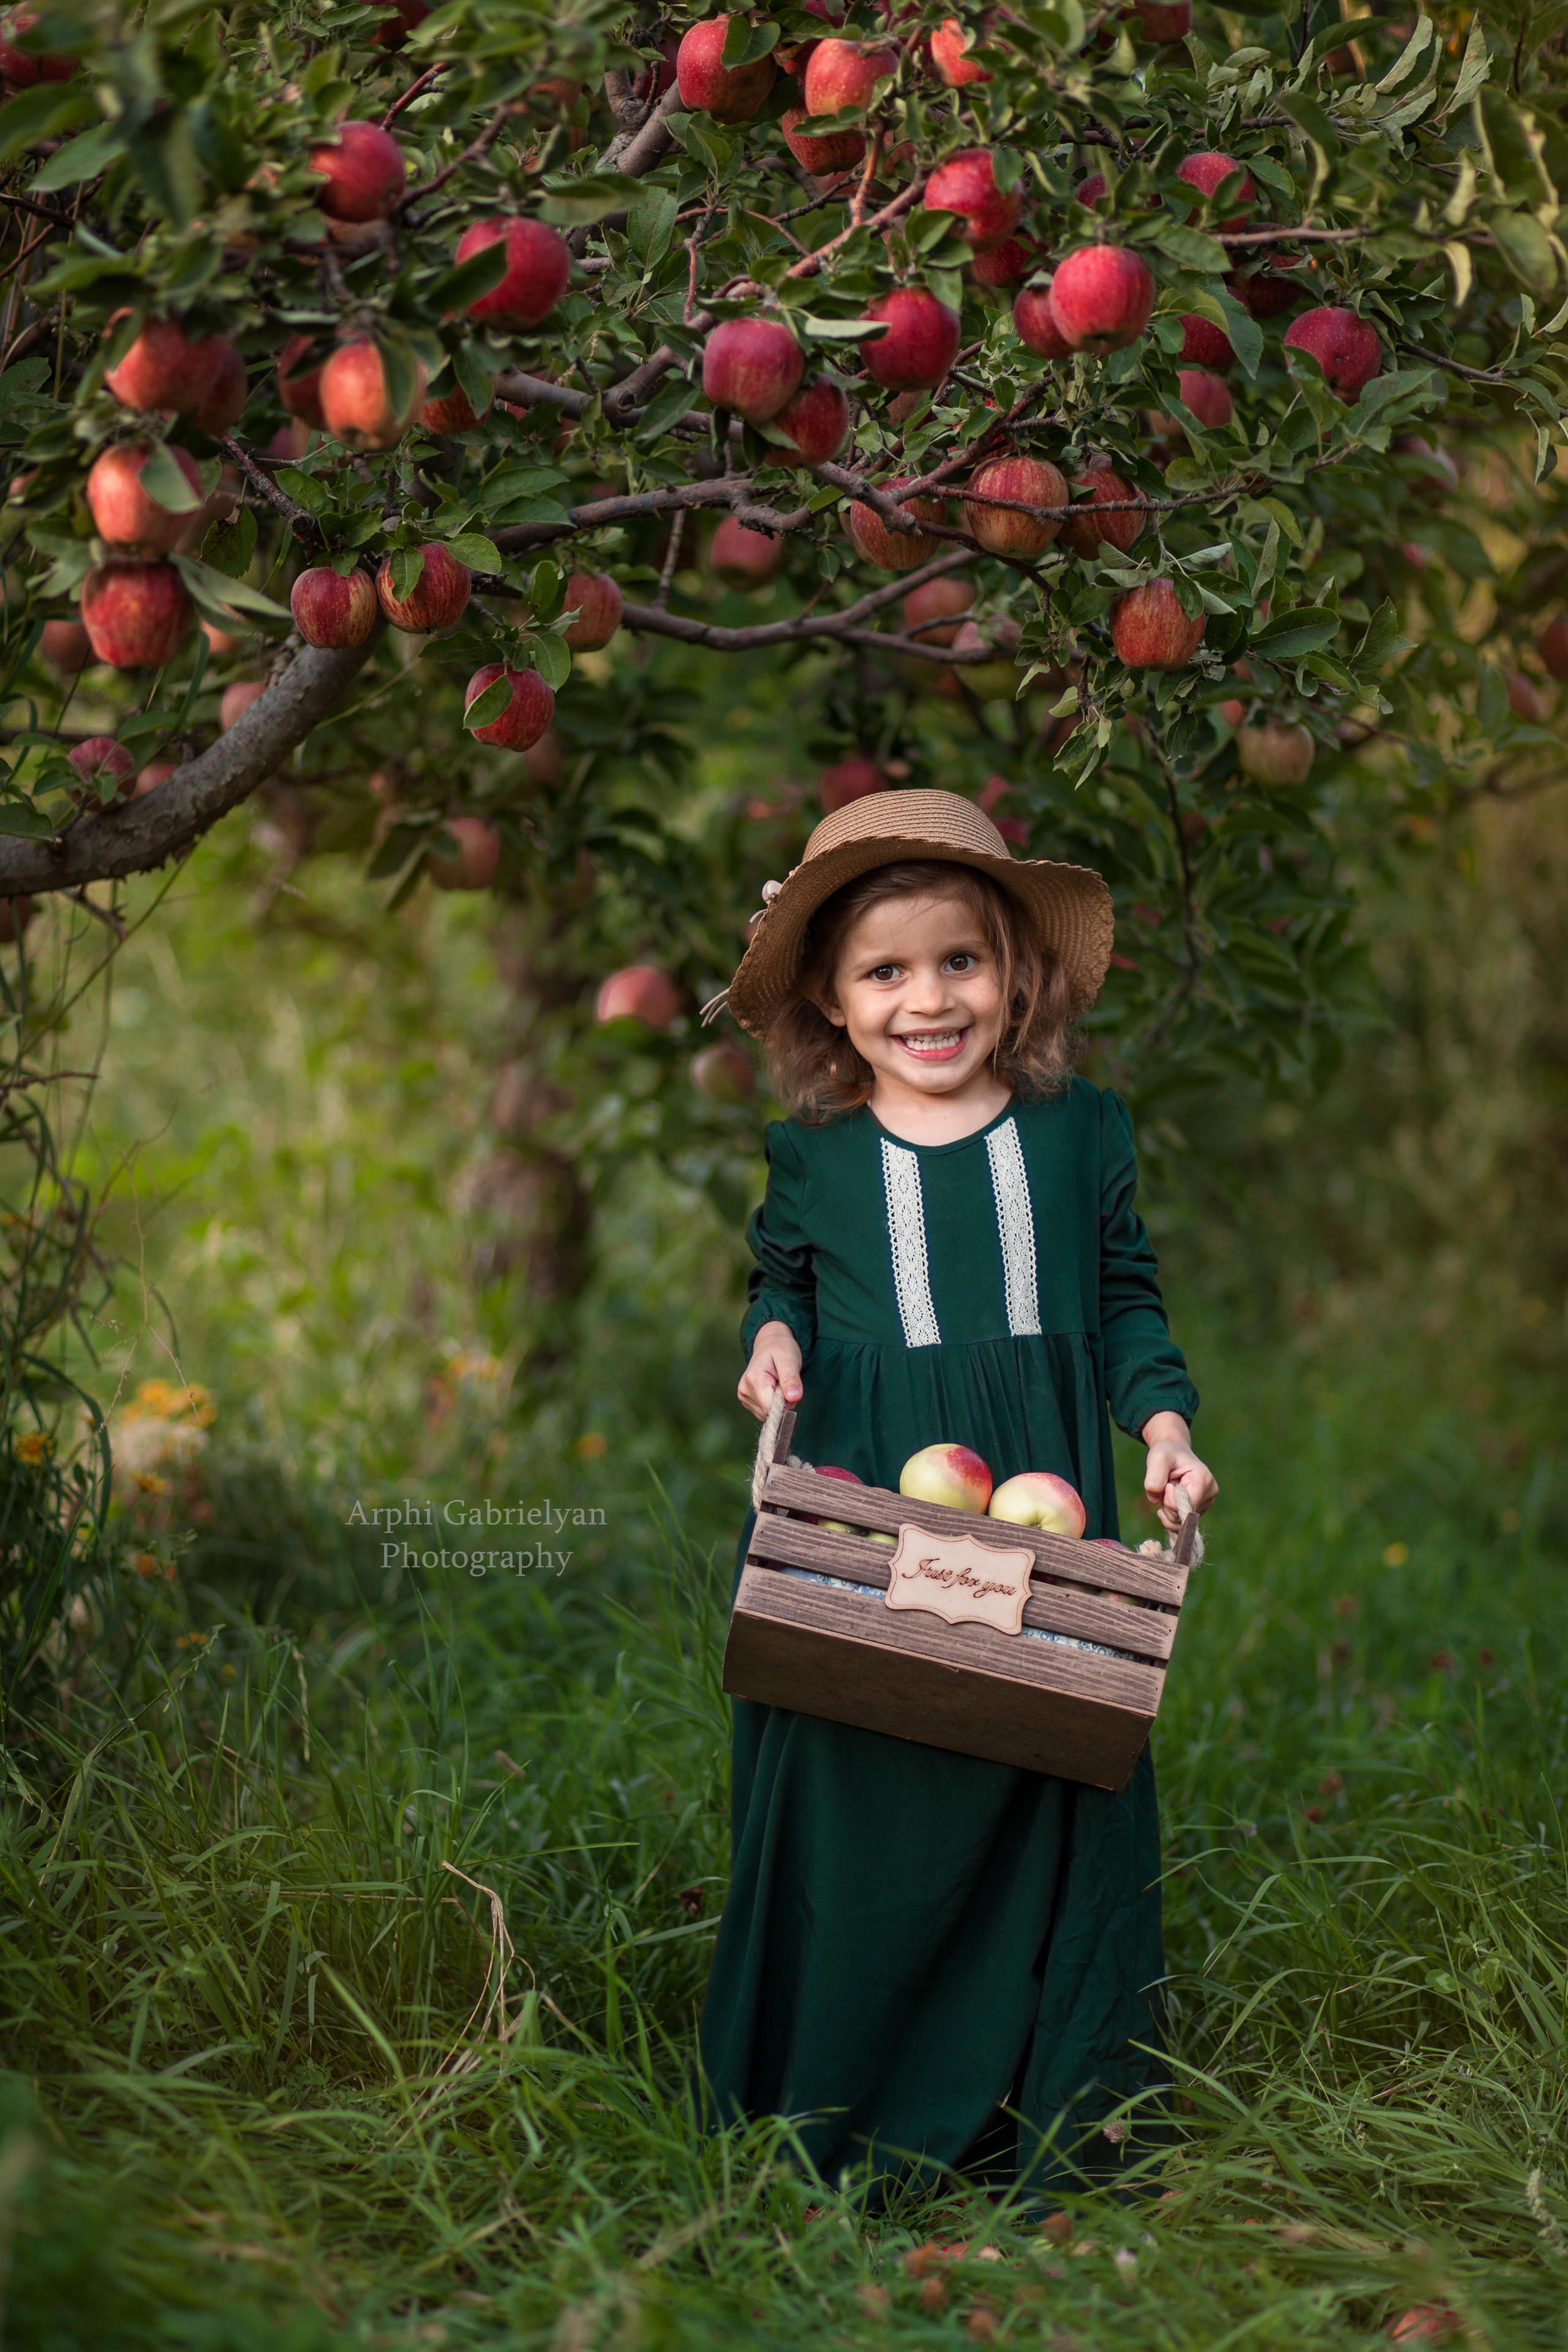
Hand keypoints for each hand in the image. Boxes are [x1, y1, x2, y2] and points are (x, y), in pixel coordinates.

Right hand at [739, 1320, 803, 1422]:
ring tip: (780, 1384)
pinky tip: (775, 1389)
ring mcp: (743, 1396)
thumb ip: (791, 1379)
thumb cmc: (781, 1348)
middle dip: (783, 1403)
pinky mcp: (746, 1400)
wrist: (770, 1343)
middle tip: (787, 1383)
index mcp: (753, 1380)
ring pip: (767, 1414)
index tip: (791, 1389)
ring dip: (779, 1403)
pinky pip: (764, 1411)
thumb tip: (794, 1398)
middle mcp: (744, 1390)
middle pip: (769, 1412)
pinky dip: (773, 1404)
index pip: (771, 1408)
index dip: (786, 1404)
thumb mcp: (789, 1359)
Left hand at [1141, 1411, 1217, 1534]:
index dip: (1169, 1499)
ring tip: (1168, 1489)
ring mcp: (1206, 1502)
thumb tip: (1156, 1500)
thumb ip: (1154, 1479)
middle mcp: (1210, 1493)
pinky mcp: (1200, 1509)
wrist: (1173, 1452)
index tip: (1168, 1483)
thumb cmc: (1167, 1453)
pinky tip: (1166, 1501)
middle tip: (1166, 1484)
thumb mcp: (1157, 1458)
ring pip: (1179, 1521)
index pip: (1185, 1506)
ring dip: (1166, 1508)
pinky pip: (1180, 1523)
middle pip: (1181, 1516)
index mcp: (1203, 1480)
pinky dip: (1168, 1514)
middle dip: (1166, 1503)